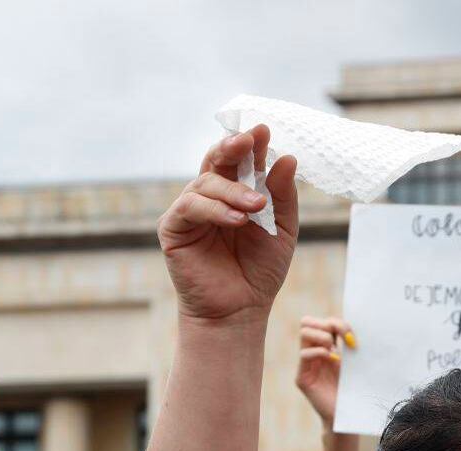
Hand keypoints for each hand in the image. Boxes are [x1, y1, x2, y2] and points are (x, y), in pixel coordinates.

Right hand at [158, 125, 299, 324]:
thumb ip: (283, 195)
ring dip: (234, 190)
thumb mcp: (282, 229)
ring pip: (206, 182)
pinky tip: (238, 220)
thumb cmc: (260, 271)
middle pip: (216, 159)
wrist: (240, 310)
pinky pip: (190, 207)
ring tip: (257, 207)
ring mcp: (190, 211)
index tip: (264, 129)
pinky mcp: (173, 228)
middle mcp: (210, 196)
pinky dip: (215, 209)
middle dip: (233, 146)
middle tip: (250, 139)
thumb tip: (287, 158)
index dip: (251, 144)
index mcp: (236, 193)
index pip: (240, 160)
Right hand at [295, 316, 355, 426]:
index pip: (321, 322)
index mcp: (325, 347)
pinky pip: (304, 355)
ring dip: (323, 337)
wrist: (349, 415)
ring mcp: (306, 365)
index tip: (353, 338)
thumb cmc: (354, 389)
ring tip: (335, 352)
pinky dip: (320, 353)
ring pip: (304, 333)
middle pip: (307, 322)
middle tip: (343, 340)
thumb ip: (349, 344)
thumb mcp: (354, 362)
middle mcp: (313, 353)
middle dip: (328, 325)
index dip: (337, 323)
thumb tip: (351, 326)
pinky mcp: (302, 378)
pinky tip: (333, 361)